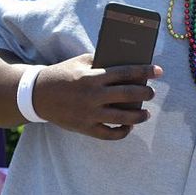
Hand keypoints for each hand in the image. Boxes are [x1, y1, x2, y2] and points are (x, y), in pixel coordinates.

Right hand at [31, 53, 162, 139]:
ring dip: (139, 116)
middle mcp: (93, 95)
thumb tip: (129, 61)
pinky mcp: (84, 127)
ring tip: (146, 113)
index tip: (159, 71)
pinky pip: (109, 134)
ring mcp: (89, 113)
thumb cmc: (63, 74)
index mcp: (93, 76)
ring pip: (123, 118)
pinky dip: (122, 132)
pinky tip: (129, 127)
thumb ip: (103, 61)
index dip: (145, 71)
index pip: (126, 72)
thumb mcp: (81, 62)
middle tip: (151, 93)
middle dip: (146, 93)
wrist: (36, 94)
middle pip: (129, 95)